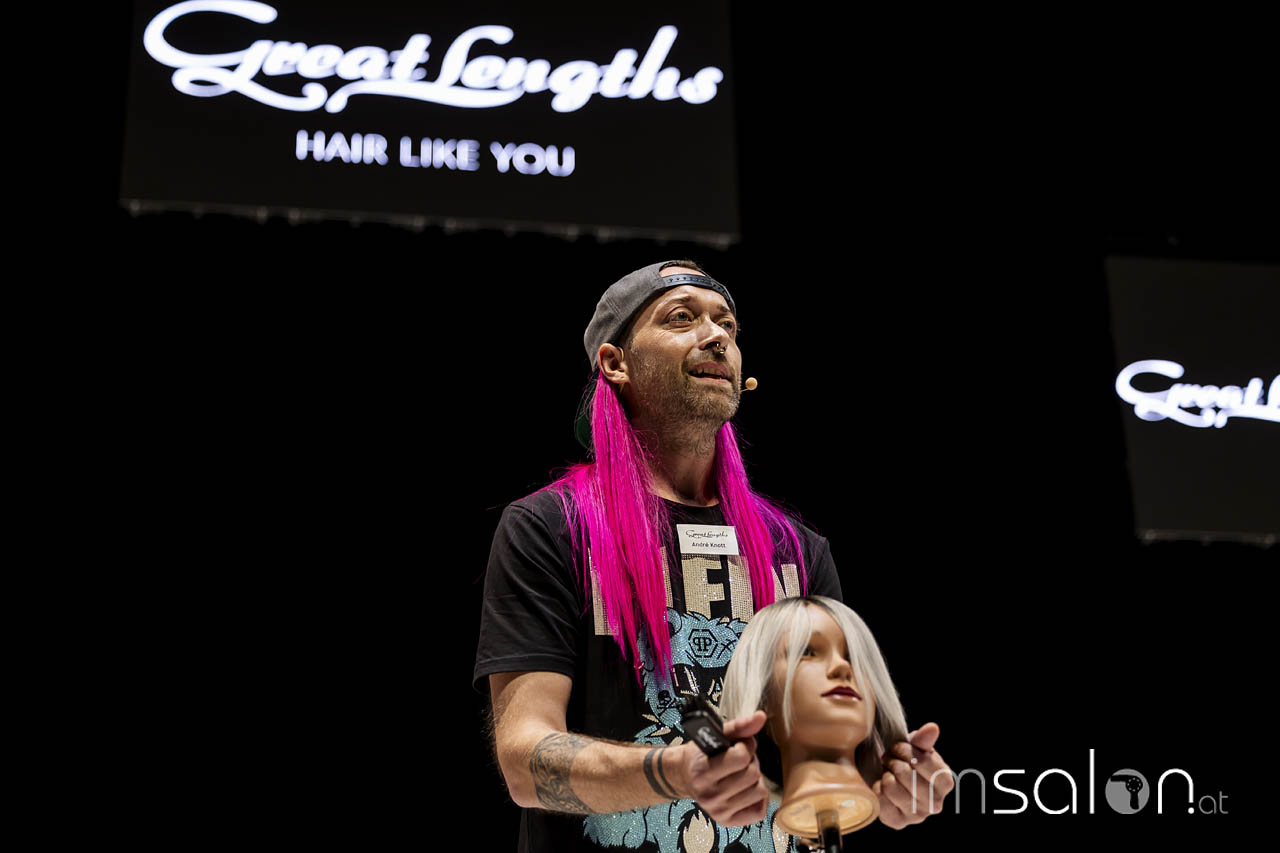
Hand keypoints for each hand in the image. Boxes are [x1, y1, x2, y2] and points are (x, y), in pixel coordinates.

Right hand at [673, 709, 770, 826]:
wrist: (684, 776)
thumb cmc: (702, 754)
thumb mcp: (716, 736)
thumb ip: (740, 726)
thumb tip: (761, 716)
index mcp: (703, 773)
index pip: (741, 758)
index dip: (746, 746)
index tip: (739, 745)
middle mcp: (709, 796)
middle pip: (752, 775)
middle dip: (751, 762)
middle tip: (740, 760)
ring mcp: (718, 811)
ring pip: (759, 792)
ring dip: (755, 780)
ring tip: (741, 774)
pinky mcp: (727, 821)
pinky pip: (759, 811)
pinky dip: (758, 798)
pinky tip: (746, 789)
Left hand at [871, 722, 954, 828]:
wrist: (890, 776)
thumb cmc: (907, 760)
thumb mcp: (916, 746)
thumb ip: (924, 739)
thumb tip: (932, 728)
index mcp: (945, 782)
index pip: (926, 765)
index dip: (908, 752)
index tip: (898, 747)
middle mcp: (935, 804)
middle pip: (907, 776)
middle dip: (893, 761)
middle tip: (889, 758)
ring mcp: (917, 816)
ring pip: (892, 787)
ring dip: (885, 773)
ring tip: (887, 770)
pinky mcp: (898, 822)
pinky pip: (881, 800)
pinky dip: (877, 788)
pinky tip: (882, 784)